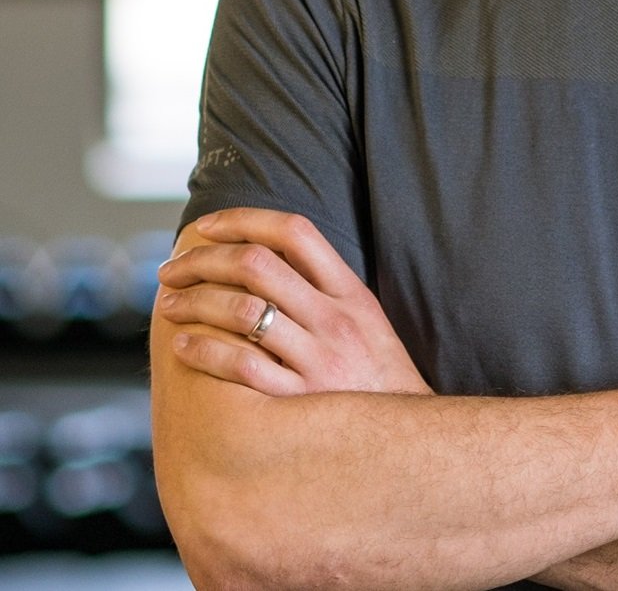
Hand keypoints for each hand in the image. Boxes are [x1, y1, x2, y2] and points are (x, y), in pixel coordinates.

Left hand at [155, 207, 430, 398]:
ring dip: (195, 302)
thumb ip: (325, 288)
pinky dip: (205, 350)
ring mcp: (318, 359)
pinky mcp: (299, 401)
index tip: (206, 227)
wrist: (403, 441)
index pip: (295, 232)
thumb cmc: (376, 375)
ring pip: (243, 310)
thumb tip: (268, 256)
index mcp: (351, 292)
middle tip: (172, 269)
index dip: (245, 220)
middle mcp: (335, 319)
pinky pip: (242, 365)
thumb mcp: (367, 320)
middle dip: (203, 260)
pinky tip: (183, 347)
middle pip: (258, 265)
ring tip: (170, 304)